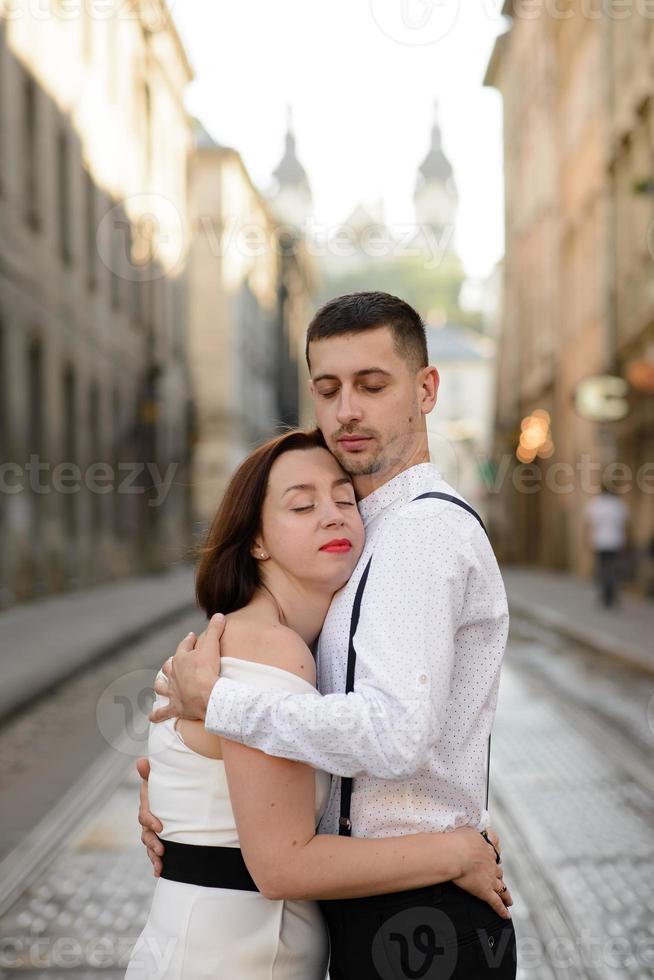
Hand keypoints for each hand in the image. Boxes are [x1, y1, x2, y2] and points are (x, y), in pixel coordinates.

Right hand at [136, 757, 163, 876]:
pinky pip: (156, 855)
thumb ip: (150, 771)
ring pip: (150, 846)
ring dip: (154, 856)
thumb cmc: (168, 784)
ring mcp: (154, 833)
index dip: (150, 821)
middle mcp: (149, 821)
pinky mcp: (162, 841)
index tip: (160, 827)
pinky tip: (159, 872)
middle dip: (152, 843)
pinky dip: (156, 864)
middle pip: (146, 835)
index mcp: (148, 806)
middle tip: (162, 850)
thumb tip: (141, 761)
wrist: (180, 793)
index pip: (144, 816)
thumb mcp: (160, 778)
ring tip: (161, 864)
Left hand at [149, 614, 225, 723]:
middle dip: (171, 663)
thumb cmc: (208, 671)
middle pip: (168, 666)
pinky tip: (152, 717)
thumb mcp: (212, 646)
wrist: (207, 697)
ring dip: (160, 684)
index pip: (184, 646)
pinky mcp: (176, 707)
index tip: (191, 637)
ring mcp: (173, 692)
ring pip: (161, 686)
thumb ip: (215, 630)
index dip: (188, 641)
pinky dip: (157, 715)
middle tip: (175, 661)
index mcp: (181, 659)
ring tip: (160, 683)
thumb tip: (218, 615)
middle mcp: (173, 675)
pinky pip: (163, 712)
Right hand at [450, 826, 512, 918]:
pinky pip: (496, 903)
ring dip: (506, 895)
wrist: (456, 854)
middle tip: (500, 879)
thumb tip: (473, 832)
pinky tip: (506, 916)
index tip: (495, 858)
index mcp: (486, 848)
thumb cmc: (457, 841)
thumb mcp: (466, 830)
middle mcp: (490, 864)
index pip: (493, 853)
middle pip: (498, 871)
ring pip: (502, 888)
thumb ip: (472, 833)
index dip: (494, 857)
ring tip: (509, 900)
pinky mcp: (485, 891)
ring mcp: (489, 878)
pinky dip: (502, 910)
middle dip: (499, 876)